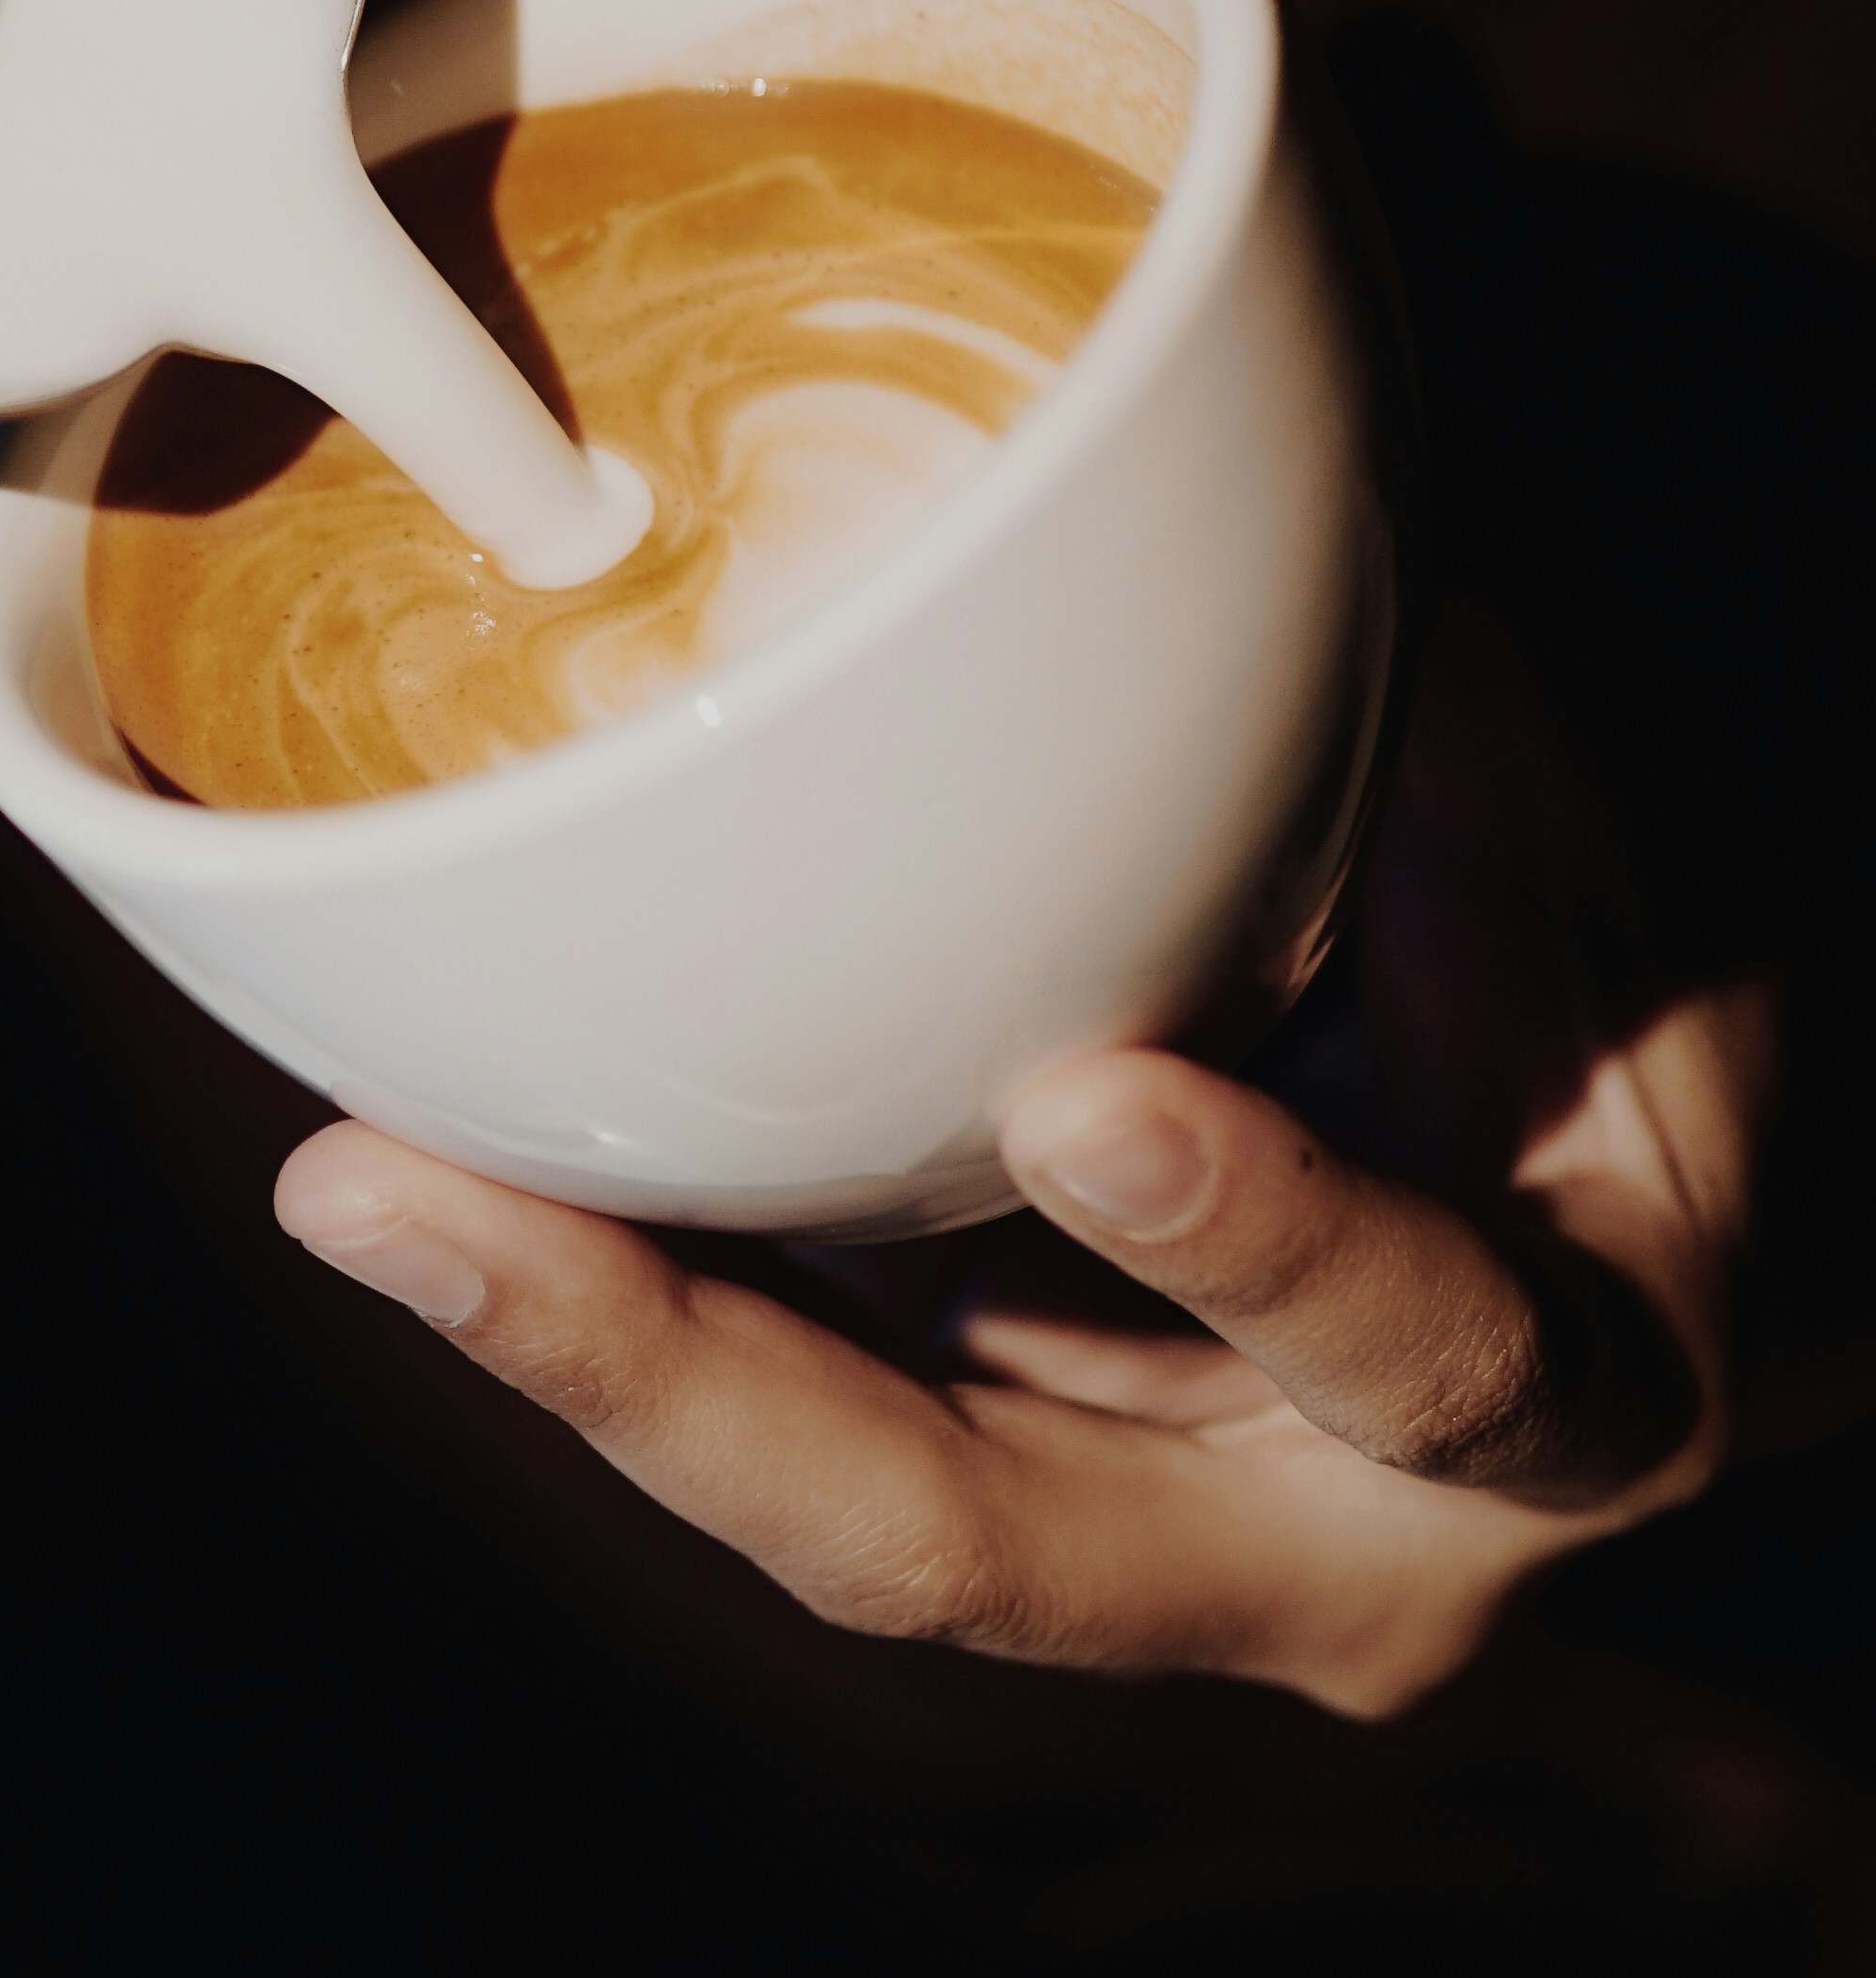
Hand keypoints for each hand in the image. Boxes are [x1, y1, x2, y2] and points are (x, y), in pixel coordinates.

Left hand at [272, 636, 1771, 1714]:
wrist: (1610, 1211)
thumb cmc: (1627, 973)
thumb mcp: (1609, 855)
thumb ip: (1461, 737)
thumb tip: (1229, 424)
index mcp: (1570, 1390)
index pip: (1431, 1349)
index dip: (1270, 1237)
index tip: (1098, 1103)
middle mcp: (1322, 1552)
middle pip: (953, 1539)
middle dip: (668, 1381)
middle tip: (396, 1206)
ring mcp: (1114, 1550)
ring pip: (810, 1496)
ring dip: (570, 1339)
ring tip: (351, 1181)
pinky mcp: (968, 1476)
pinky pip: (776, 1398)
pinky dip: (606, 1288)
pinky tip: (409, 1156)